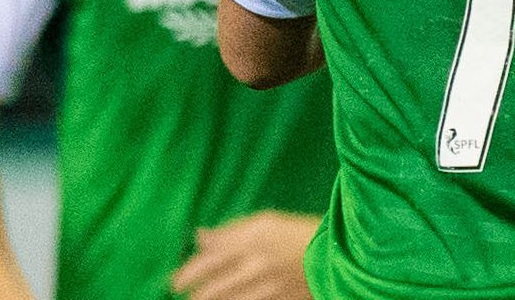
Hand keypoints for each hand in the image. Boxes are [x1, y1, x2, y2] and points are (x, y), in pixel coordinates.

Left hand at [171, 209, 318, 299]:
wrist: (339, 253)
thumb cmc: (299, 233)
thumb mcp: (266, 222)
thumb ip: (231, 231)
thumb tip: (199, 236)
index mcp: (253, 241)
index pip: (208, 261)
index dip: (188, 273)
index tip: (176, 282)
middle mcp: (257, 266)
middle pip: (213, 289)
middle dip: (196, 295)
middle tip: (188, 295)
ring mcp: (268, 289)